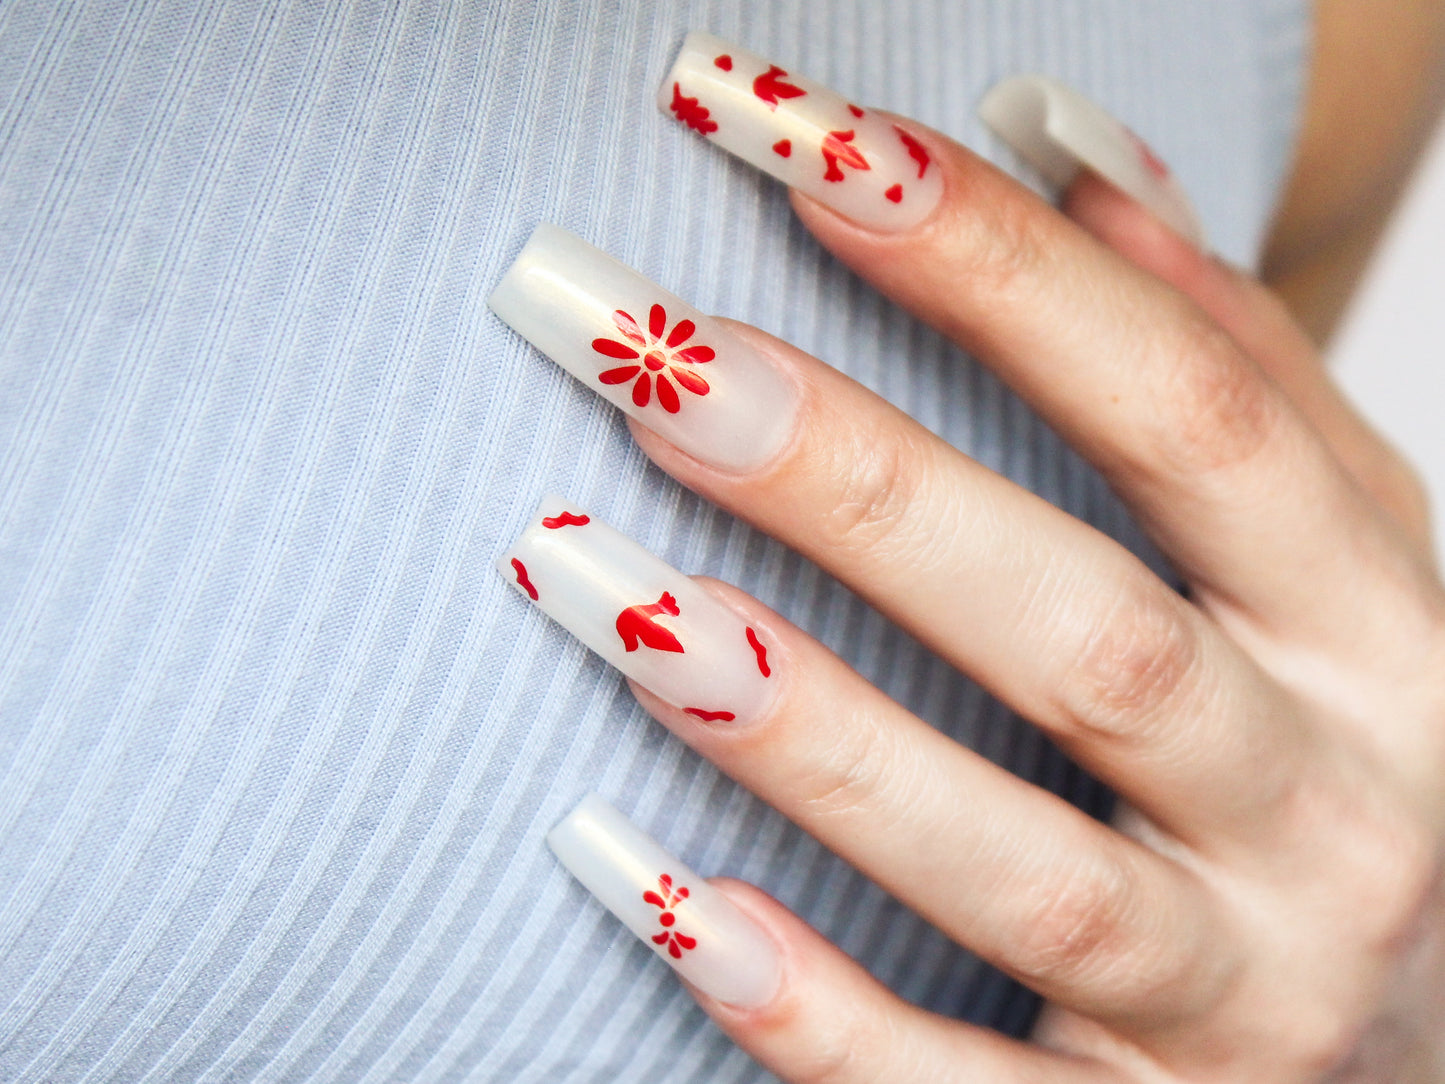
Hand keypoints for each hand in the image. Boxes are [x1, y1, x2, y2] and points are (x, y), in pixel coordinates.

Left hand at [608, 115, 1444, 1079]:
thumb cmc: (1352, 759)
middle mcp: (1330, 818)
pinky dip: (809, 1009)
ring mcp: (1242, 1000)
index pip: (1188, 411)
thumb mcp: (1351, 567)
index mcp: (1385, 640)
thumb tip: (1077, 158)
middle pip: (1084, 632)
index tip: (788, 132)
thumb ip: (1228, 372)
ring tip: (586, 577)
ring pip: (1007, 863)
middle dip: (858, 483)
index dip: (992, 263)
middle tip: (646, 352)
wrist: (1438, 1039)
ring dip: (795, 726)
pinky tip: (653, 890)